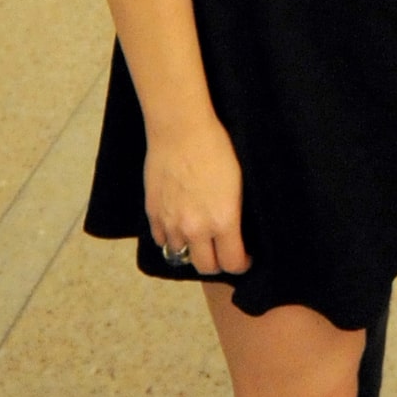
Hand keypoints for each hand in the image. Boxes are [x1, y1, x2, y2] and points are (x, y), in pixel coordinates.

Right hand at [143, 116, 251, 275]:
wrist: (181, 130)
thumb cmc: (215, 148)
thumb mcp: (237, 183)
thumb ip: (233, 215)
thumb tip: (235, 233)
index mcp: (222, 221)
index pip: (232, 263)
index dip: (241, 263)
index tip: (244, 257)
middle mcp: (195, 229)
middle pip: (205, 267)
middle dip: (216, 263)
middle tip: (222, 251)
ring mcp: (171, 223)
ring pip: (180, 254)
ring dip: (190, 249)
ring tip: (198, 235)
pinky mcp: (152, 213)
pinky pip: (161, 239)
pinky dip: (170, 237)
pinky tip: (178, 225)